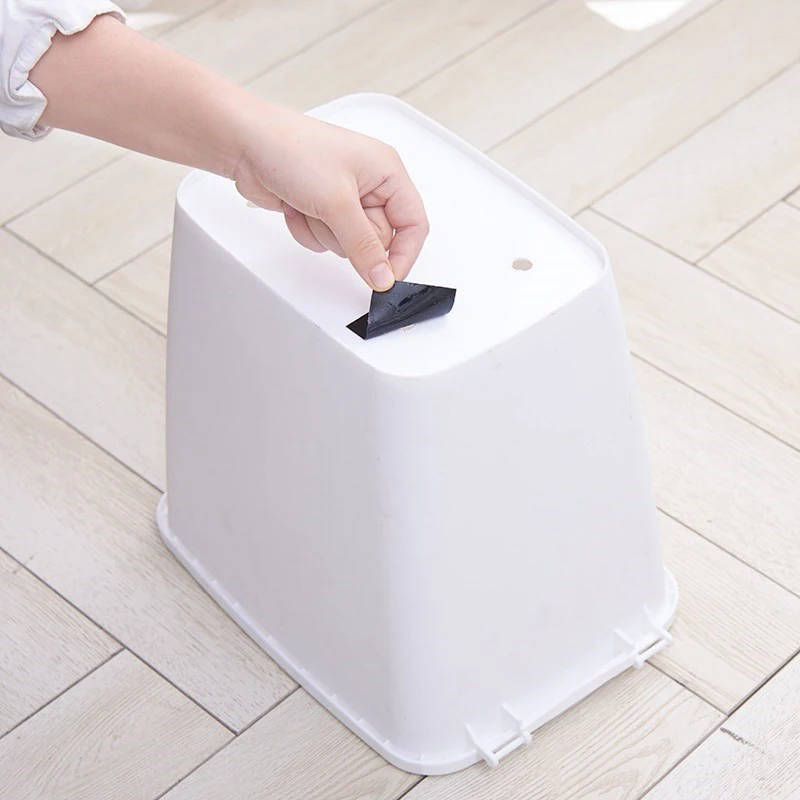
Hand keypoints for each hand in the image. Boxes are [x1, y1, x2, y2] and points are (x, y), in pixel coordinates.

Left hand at [232, 106, 428, 290]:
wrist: (244, 144)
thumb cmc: (291, 149)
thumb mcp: (337, 202)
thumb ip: (364, 246)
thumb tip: (383, 277)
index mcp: (387, 172)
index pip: (414, 225)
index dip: (404, 254)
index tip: (387, 279)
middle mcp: (370, 186)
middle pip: (379, 241)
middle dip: (349, 236)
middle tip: (331, 216)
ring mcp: (343, 200)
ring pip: (349, 246)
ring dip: (324, 234)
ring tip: (309, 205)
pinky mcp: (321, 211)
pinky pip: (324, 242)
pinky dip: (308, 232)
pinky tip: (296, 207)